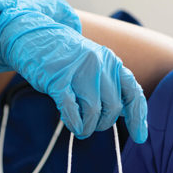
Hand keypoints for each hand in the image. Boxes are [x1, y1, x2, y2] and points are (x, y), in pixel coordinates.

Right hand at [0, 8, 147, 142]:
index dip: (137, 117)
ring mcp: (78, 71)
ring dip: (87, 127)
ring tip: (79, 129)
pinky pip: (71, 109)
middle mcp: (99, 65)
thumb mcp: (92, 63)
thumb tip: (120, 114)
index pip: (133, 93)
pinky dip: (73, 122)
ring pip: (93, 111)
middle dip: (103, 123)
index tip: (139, 137)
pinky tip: (71, 124)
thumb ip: (107, 83)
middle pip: (113, 107)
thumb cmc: (62, 55)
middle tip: (91, 127)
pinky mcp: (57, 79)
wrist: (33, 35)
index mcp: (111, 61)